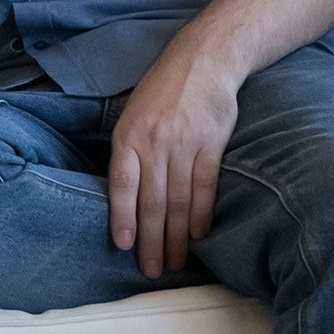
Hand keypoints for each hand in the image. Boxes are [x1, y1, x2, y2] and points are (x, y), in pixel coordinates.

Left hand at [108, 41, 240, 278]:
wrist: (202, 62)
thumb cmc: (161, 93)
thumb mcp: (132, 116)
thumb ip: (128, 154)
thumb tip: (123, 198)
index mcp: (128, 137)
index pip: (122, 185)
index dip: (122, 217)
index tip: (125, 246)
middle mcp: (154, 143)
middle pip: (152, 202)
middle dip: (152, 240)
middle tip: (153, 270)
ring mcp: (183, 144)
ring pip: (178, 200)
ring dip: (176, 237)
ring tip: (175, 262)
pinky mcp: (211, 144)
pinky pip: (205, 186)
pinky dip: (201, 213)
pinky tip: (198, 235)